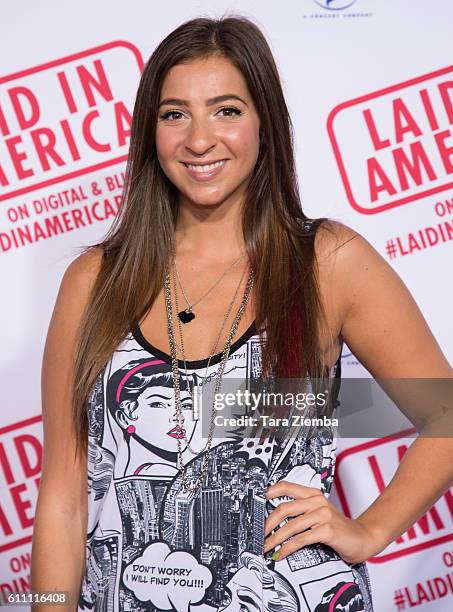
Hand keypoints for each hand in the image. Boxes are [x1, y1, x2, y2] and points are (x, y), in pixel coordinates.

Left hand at [264, 480, 378, 563]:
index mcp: (312, 493)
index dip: (268, 492)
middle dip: (267, 523)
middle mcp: (316, 501)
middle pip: (284, 508)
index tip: (255, 503)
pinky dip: (288, 548)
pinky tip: (281, 554)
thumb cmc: (336, 527)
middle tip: (258, 534)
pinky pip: (301, 539)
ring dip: (275, 539)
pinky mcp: (327, 530)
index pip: (286, 486)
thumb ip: (300, 511)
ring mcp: (322, 514)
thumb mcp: (317, 513)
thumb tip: (272, 519)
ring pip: (290, 525)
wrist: (362, 537)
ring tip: (266, 547)